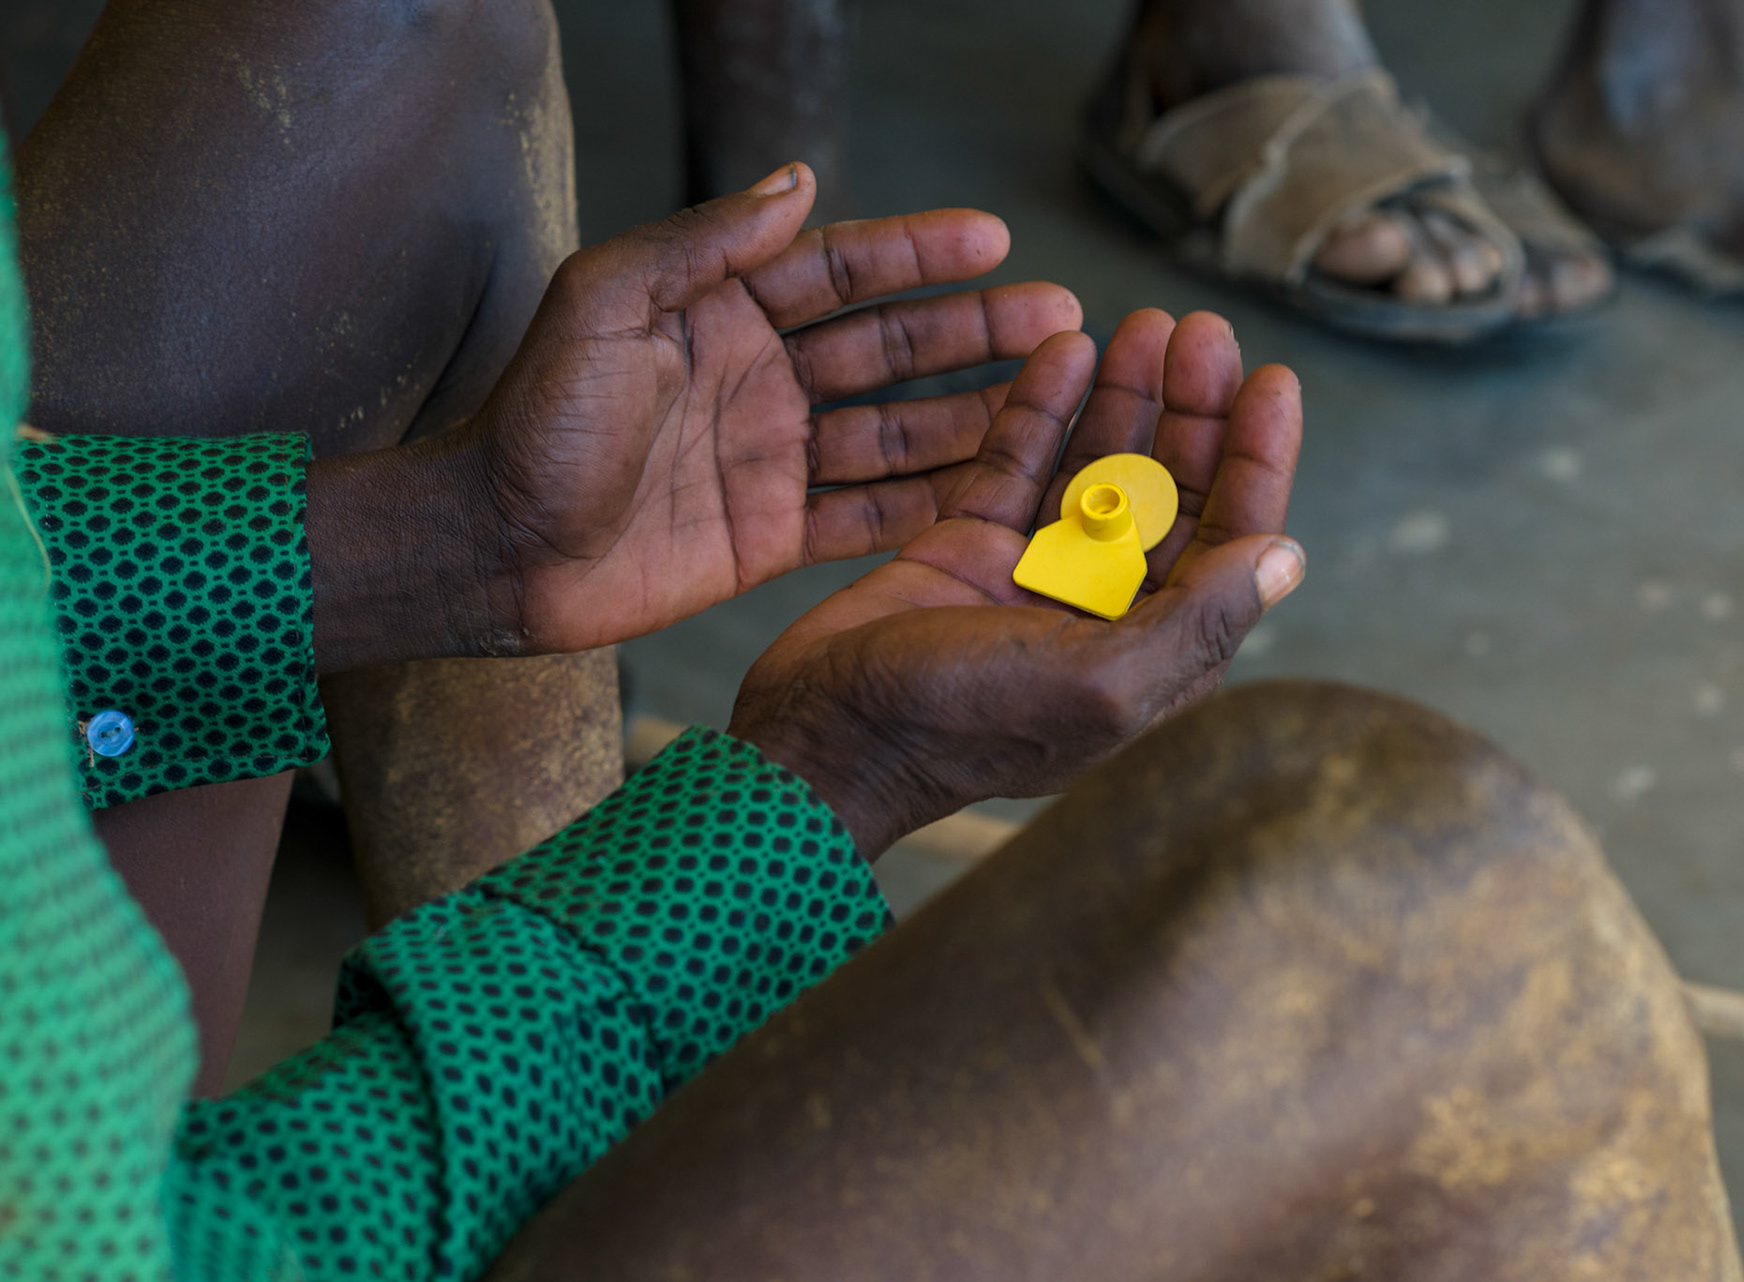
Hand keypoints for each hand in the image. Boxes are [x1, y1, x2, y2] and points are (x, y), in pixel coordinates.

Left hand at [308, 163, 1079, 667]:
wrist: (492, 551)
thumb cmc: (532, 423)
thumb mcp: (605, 304)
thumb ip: (704, 244)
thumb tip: (799, 180)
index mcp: (721, 310)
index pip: (840, 269)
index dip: (919, 252)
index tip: (995, 237)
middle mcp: (760, 378)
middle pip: (889, 349)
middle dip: (975, 331)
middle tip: (1060, 318)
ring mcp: (773, 458)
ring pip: (895, 431)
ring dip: (973, 415)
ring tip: (1056, 402)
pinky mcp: (773, 534)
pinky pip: (868, 514)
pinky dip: (930, 505)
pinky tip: (996, 490)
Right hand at [728, 309, 1305, 857]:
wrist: (822, 734)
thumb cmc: (961, 726)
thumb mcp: (1098, 685)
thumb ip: (1197, 621)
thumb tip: (1287, 557)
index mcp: (1152, 656)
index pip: (1227, 544)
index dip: (1255, 462)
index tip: (1271, 382)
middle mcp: (1104, 611)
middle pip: (1168, 493)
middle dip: (1189, 412)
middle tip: (1197, 331)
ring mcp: (1035, 573)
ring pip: (1097, 466)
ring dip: (1125, 397)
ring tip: (1144, 325)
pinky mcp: (969, 543)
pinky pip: (1019, 460)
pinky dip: (1044, 406)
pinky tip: (1068, 349)